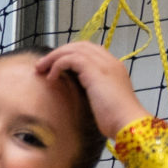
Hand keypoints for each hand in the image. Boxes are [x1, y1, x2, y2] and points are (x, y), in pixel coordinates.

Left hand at [33, 40, 151, 135]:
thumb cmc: (116, 119)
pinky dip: (58, 65)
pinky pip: (71, 59)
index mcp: (113, 67)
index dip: (69, 54)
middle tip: (41, 65)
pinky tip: (51, 79)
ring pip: (74, 49)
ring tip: (40, 70)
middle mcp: (110, 61)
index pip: (89, 50)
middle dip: (59, 52)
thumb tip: (77, 94)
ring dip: (53, 58)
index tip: (54, 65)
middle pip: (80, 45)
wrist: (127, 122)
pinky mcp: (95, 71)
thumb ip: (93, 92)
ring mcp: (104, 64)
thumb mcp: (103, 102)